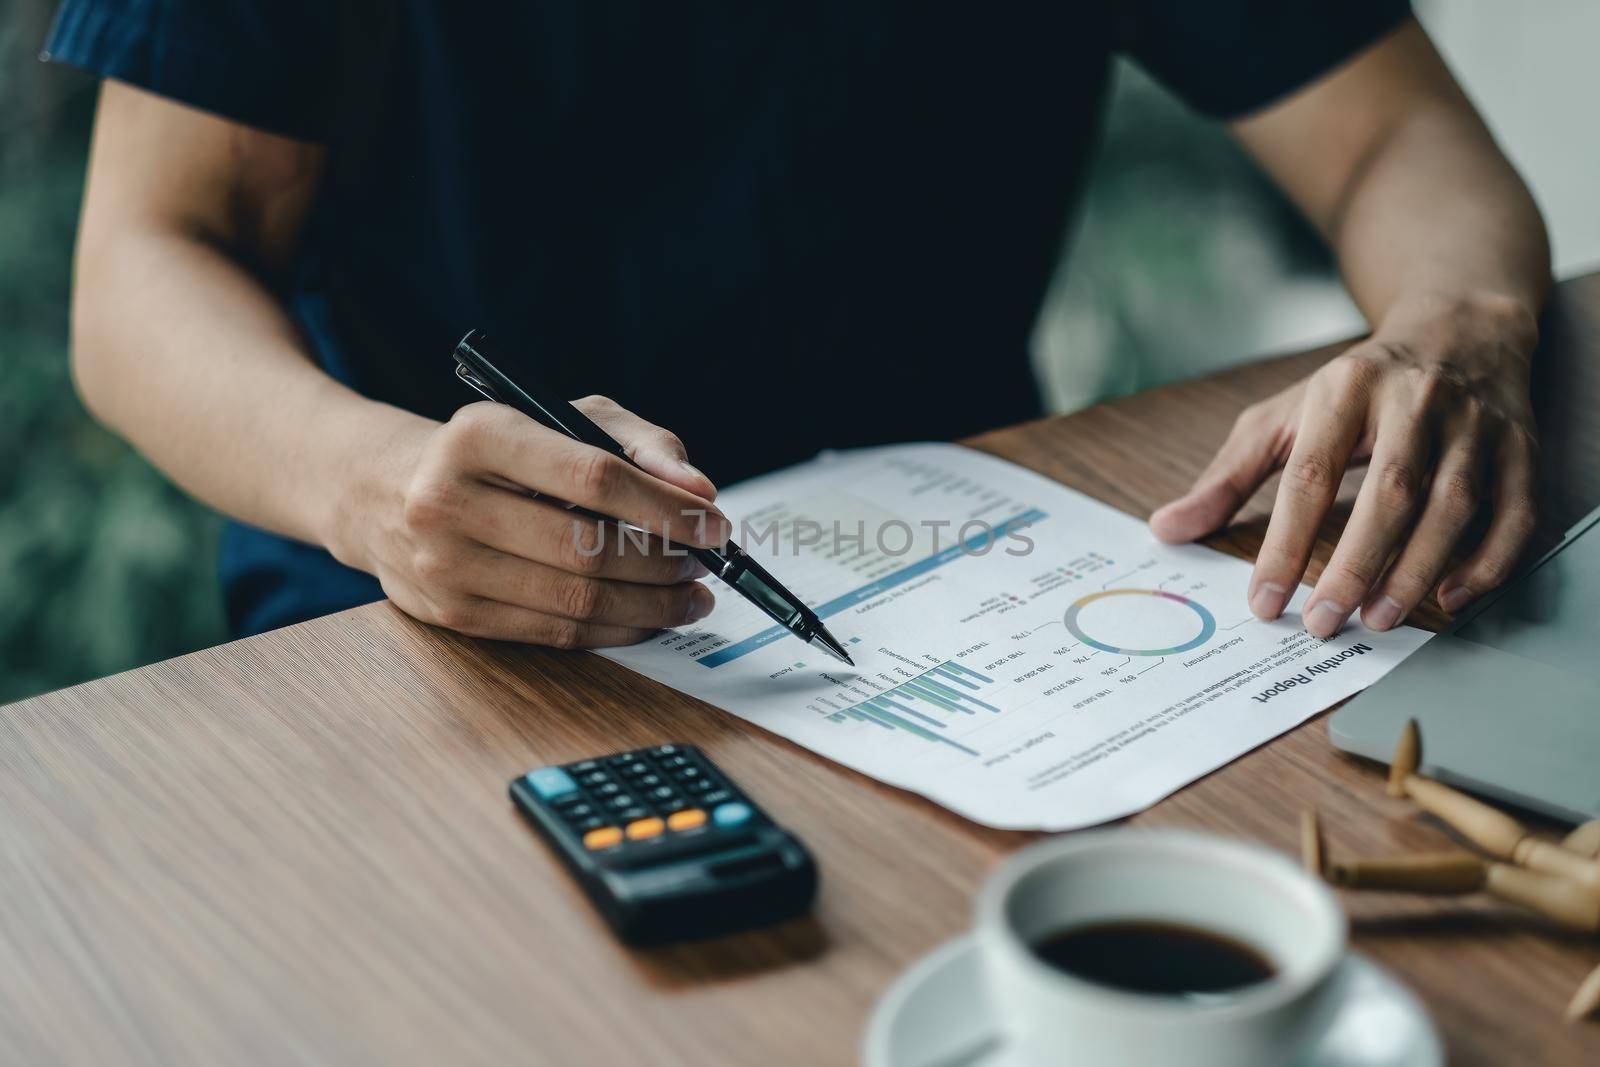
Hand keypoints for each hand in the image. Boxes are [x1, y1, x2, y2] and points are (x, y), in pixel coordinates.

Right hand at [338, 396, 729, 647]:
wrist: (384, 492)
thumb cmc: (493, 453)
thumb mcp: (560, 417)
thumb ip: (639, 442)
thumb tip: (698, 490)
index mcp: (480, 435)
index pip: (592, 476)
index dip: (664, 506)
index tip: (714, 524)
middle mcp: (450, 499)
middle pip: (587, 548)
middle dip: (664, 562)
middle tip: (704, 563)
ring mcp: (445, 564)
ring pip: (575, 601)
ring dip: (651, 604)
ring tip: (690, 594)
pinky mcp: (452, 614)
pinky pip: (555, 633)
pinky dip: (616, 630)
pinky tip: (648, 616)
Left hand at [1150, 293, 1539, 636]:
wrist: (1460, 331)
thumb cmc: (1358, 389)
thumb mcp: (1284, 418)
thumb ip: (1227, 477)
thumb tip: (1166, 528)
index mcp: (1346, 391)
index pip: (1309, 475)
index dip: (1285, 543)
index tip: (1265, 601)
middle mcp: (1416, 402)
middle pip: (1389, 492)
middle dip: (1355, 564)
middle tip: (1323, 621)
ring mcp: (1476, 425)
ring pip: (1453, 505)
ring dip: (1416, 570)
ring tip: (1377, 620)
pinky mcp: (1521, 449)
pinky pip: (1514, 513)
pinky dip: (1488, 561)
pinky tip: (1452, 598)